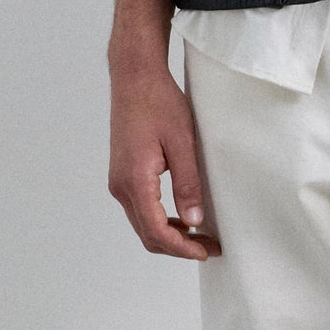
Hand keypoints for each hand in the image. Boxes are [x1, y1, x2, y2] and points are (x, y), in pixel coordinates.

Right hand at [108, 52, 220, 257]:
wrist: (134, 79)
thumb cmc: (158, 104)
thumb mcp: (182, 143)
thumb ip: (188, 184)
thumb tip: (194, 220)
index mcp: (135, 181)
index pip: (157, 231)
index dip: (182, 248)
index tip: (207, 251)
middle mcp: (121, 187)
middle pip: (147, 235)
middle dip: (178, 247)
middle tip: (210, 247)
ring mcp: (119, 182)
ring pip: (143, 224)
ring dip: (170, 235)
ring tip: (201, 236)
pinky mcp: (123, 175)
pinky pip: (140, 209)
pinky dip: (161, 221)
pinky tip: (183, 217)